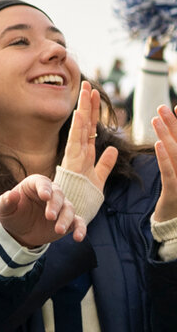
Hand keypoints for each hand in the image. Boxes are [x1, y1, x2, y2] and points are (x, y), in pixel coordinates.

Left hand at [0, 174, 84, 249]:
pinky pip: (78, 222)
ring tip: (58, 230)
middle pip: (58, 195)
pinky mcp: (69, 221)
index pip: (42, 182)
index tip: (45, 196)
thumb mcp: (4, 209)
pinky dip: (81, 229)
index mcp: (34, 185)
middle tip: (49, 217)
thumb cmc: (11, 214)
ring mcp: (61, 207)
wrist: (19, 231)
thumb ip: (6, 201)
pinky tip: (78, 238)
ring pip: (69, 208)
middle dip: (55, 205)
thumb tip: (12, 195)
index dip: (44, 188)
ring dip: (65, 219)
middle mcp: (51, 193)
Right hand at [59, 81, 117, 195]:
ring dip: (83, 109)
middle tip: (89, 83)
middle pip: (85, 124)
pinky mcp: (71, 162)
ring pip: (80, 128)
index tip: (95, 94)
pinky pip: (75, 142)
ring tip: (85, 91)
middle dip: (87, 104)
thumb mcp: (98, 181)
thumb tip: (113, 149)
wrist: (69, 216)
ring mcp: (74, 156)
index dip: (94, 112)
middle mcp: (78, 153)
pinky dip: (77, 127)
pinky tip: (80, 113)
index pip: (91, 129)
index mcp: (84, 155)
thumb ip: (105, 164)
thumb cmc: (82, 200)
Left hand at [152, 104, 176, 228]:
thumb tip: (168, 136)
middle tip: (163, 107)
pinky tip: (158, 145)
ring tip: (156, 119)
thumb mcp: (176, 172)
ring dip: (167, 135)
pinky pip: (170, 172)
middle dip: (175, 124)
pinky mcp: (175, 192)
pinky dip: (164, 158)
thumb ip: (174, 154)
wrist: (175, 224)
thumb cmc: (176, 196)